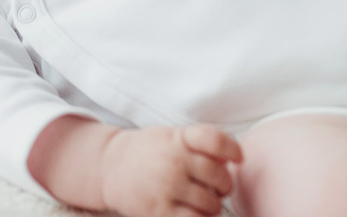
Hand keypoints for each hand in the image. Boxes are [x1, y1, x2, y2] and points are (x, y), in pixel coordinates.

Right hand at [100, 125, 241, 216]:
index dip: (233, 150)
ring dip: (212, 207)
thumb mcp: (170, 137)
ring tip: (202, 203)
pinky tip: (192, 213)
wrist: (109, 166)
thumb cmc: (146, 152)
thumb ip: (198, 144)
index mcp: (178, 138)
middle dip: (224, 186)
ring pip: (211, 204)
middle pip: (219, 176)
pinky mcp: (159, 210)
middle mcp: (173, 160)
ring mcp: (167, 185)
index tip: (237, 158)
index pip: (216, 140)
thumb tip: (230, 160)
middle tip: (216, 188)